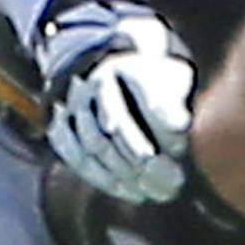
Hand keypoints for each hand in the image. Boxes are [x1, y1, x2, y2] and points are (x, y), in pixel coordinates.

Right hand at [34, 0, 194, 204]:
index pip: (146, 95)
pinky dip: (102, 179)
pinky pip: (77, 156)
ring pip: (96, 146)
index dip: (166, 123)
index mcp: (127, 60)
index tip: (184, 141)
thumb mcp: (169, 65)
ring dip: (126, 175)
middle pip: (118, 126)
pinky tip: (129, 191)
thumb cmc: (148, 66)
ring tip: (154, 192)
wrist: (101, 51)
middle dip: (146, 160)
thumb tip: (182, 129)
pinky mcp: (61, 125)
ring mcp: (74, 104)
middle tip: (174, 182)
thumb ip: (175, 92)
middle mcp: (95, 81)